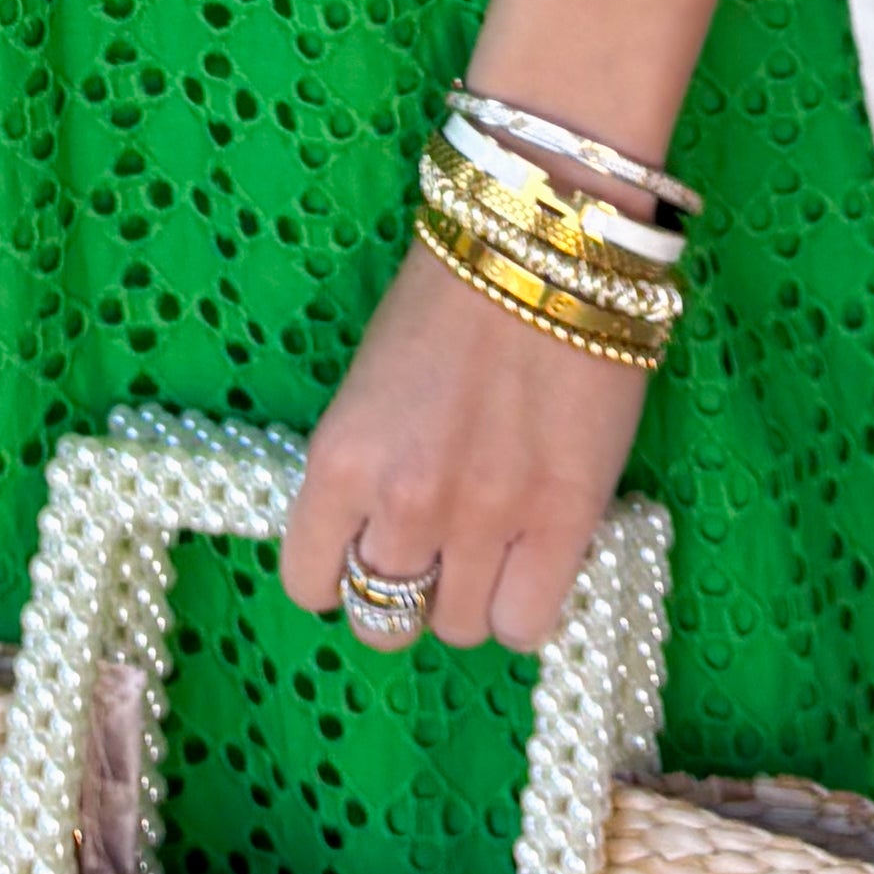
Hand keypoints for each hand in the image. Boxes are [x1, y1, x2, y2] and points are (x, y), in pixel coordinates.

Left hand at [278, 237, 653, 653]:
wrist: (542, 243)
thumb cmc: (449, 297)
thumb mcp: (368, 388)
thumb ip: (366, 469)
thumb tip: (377, 533)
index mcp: (340, 462)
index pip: (309, 583)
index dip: (338, 574)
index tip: (364, 552)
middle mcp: (403, 504)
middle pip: (383, 621)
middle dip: (403, 595)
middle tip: (433, 553)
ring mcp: (486, 520)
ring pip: (458, 630)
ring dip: (470, 597)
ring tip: (492, 547)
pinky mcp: (564, 521)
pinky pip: (526, 625)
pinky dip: (524, 605)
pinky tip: (533, 560)